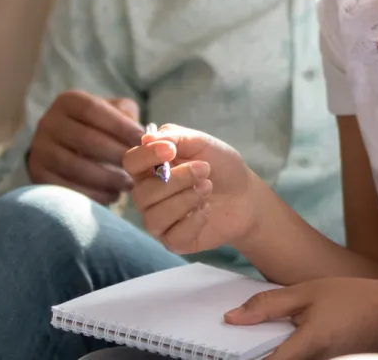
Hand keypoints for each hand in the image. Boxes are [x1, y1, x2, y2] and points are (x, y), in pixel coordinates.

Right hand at [26, 90, 142, 203]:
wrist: (63, 147)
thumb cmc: (98, 127)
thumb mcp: (111, 111)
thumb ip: (126, 115)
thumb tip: (143, 134)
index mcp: (68, 102)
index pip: (93, 109)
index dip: (119, 125)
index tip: (142, 140)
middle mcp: (48, 122)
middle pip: (85, 139)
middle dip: (116, 154)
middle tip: (139, 167)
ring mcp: (39, 150)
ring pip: (75, 166)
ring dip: (107, 178)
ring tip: (128, 184)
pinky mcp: (37, 176)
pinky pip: (66, 188)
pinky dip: (93, 194)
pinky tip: (112, 196)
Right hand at [124, 124, 259, 253]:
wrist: (247, 195)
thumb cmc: (221, 166)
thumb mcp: (201, 143)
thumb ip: (174, 137)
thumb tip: (146, 138)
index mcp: (151, 168)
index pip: (131, 163)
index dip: (146, 156)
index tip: (170, 150)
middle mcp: (149, 196)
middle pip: (141, 193)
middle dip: (177, 180)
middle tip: (205, 170)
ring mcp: (160, 221)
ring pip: (154, 217)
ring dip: (186, 200)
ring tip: (208, 188)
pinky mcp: (174, 241)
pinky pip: (172, 236)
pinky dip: (194, 220)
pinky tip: (207, 210)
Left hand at [224, 278, 377, 359]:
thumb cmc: (353, 300)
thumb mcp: (308, 292)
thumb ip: (269, 304)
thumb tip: (231, 318)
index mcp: (301, 349)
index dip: (235, 358)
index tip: (214, 348)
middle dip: (243, 350)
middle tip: (226, 330)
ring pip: (274, 358)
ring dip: (258, 346)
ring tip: (244, 325)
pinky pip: (286, 355)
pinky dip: (274, 344)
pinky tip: (270, 325)